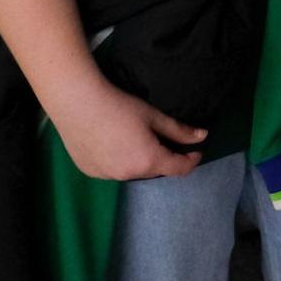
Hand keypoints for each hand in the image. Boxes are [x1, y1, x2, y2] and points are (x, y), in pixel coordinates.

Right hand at [50, 78, 205, 181]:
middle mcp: (127, 175)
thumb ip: (179, 130)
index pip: (178, 169)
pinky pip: (113, 170)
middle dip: (164, 158)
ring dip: (141, 161)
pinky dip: (120, 162)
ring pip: (132, 171)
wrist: (78, 105)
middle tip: (165, 140)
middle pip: (154, 170)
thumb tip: (202, 137)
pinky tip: (115, 145)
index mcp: (148, 162)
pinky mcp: (89, 171)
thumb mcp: (154, 117)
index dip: (191, 161)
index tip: (196, 152)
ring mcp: (106, 176)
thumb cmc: (120, 107)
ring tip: (138, 140)